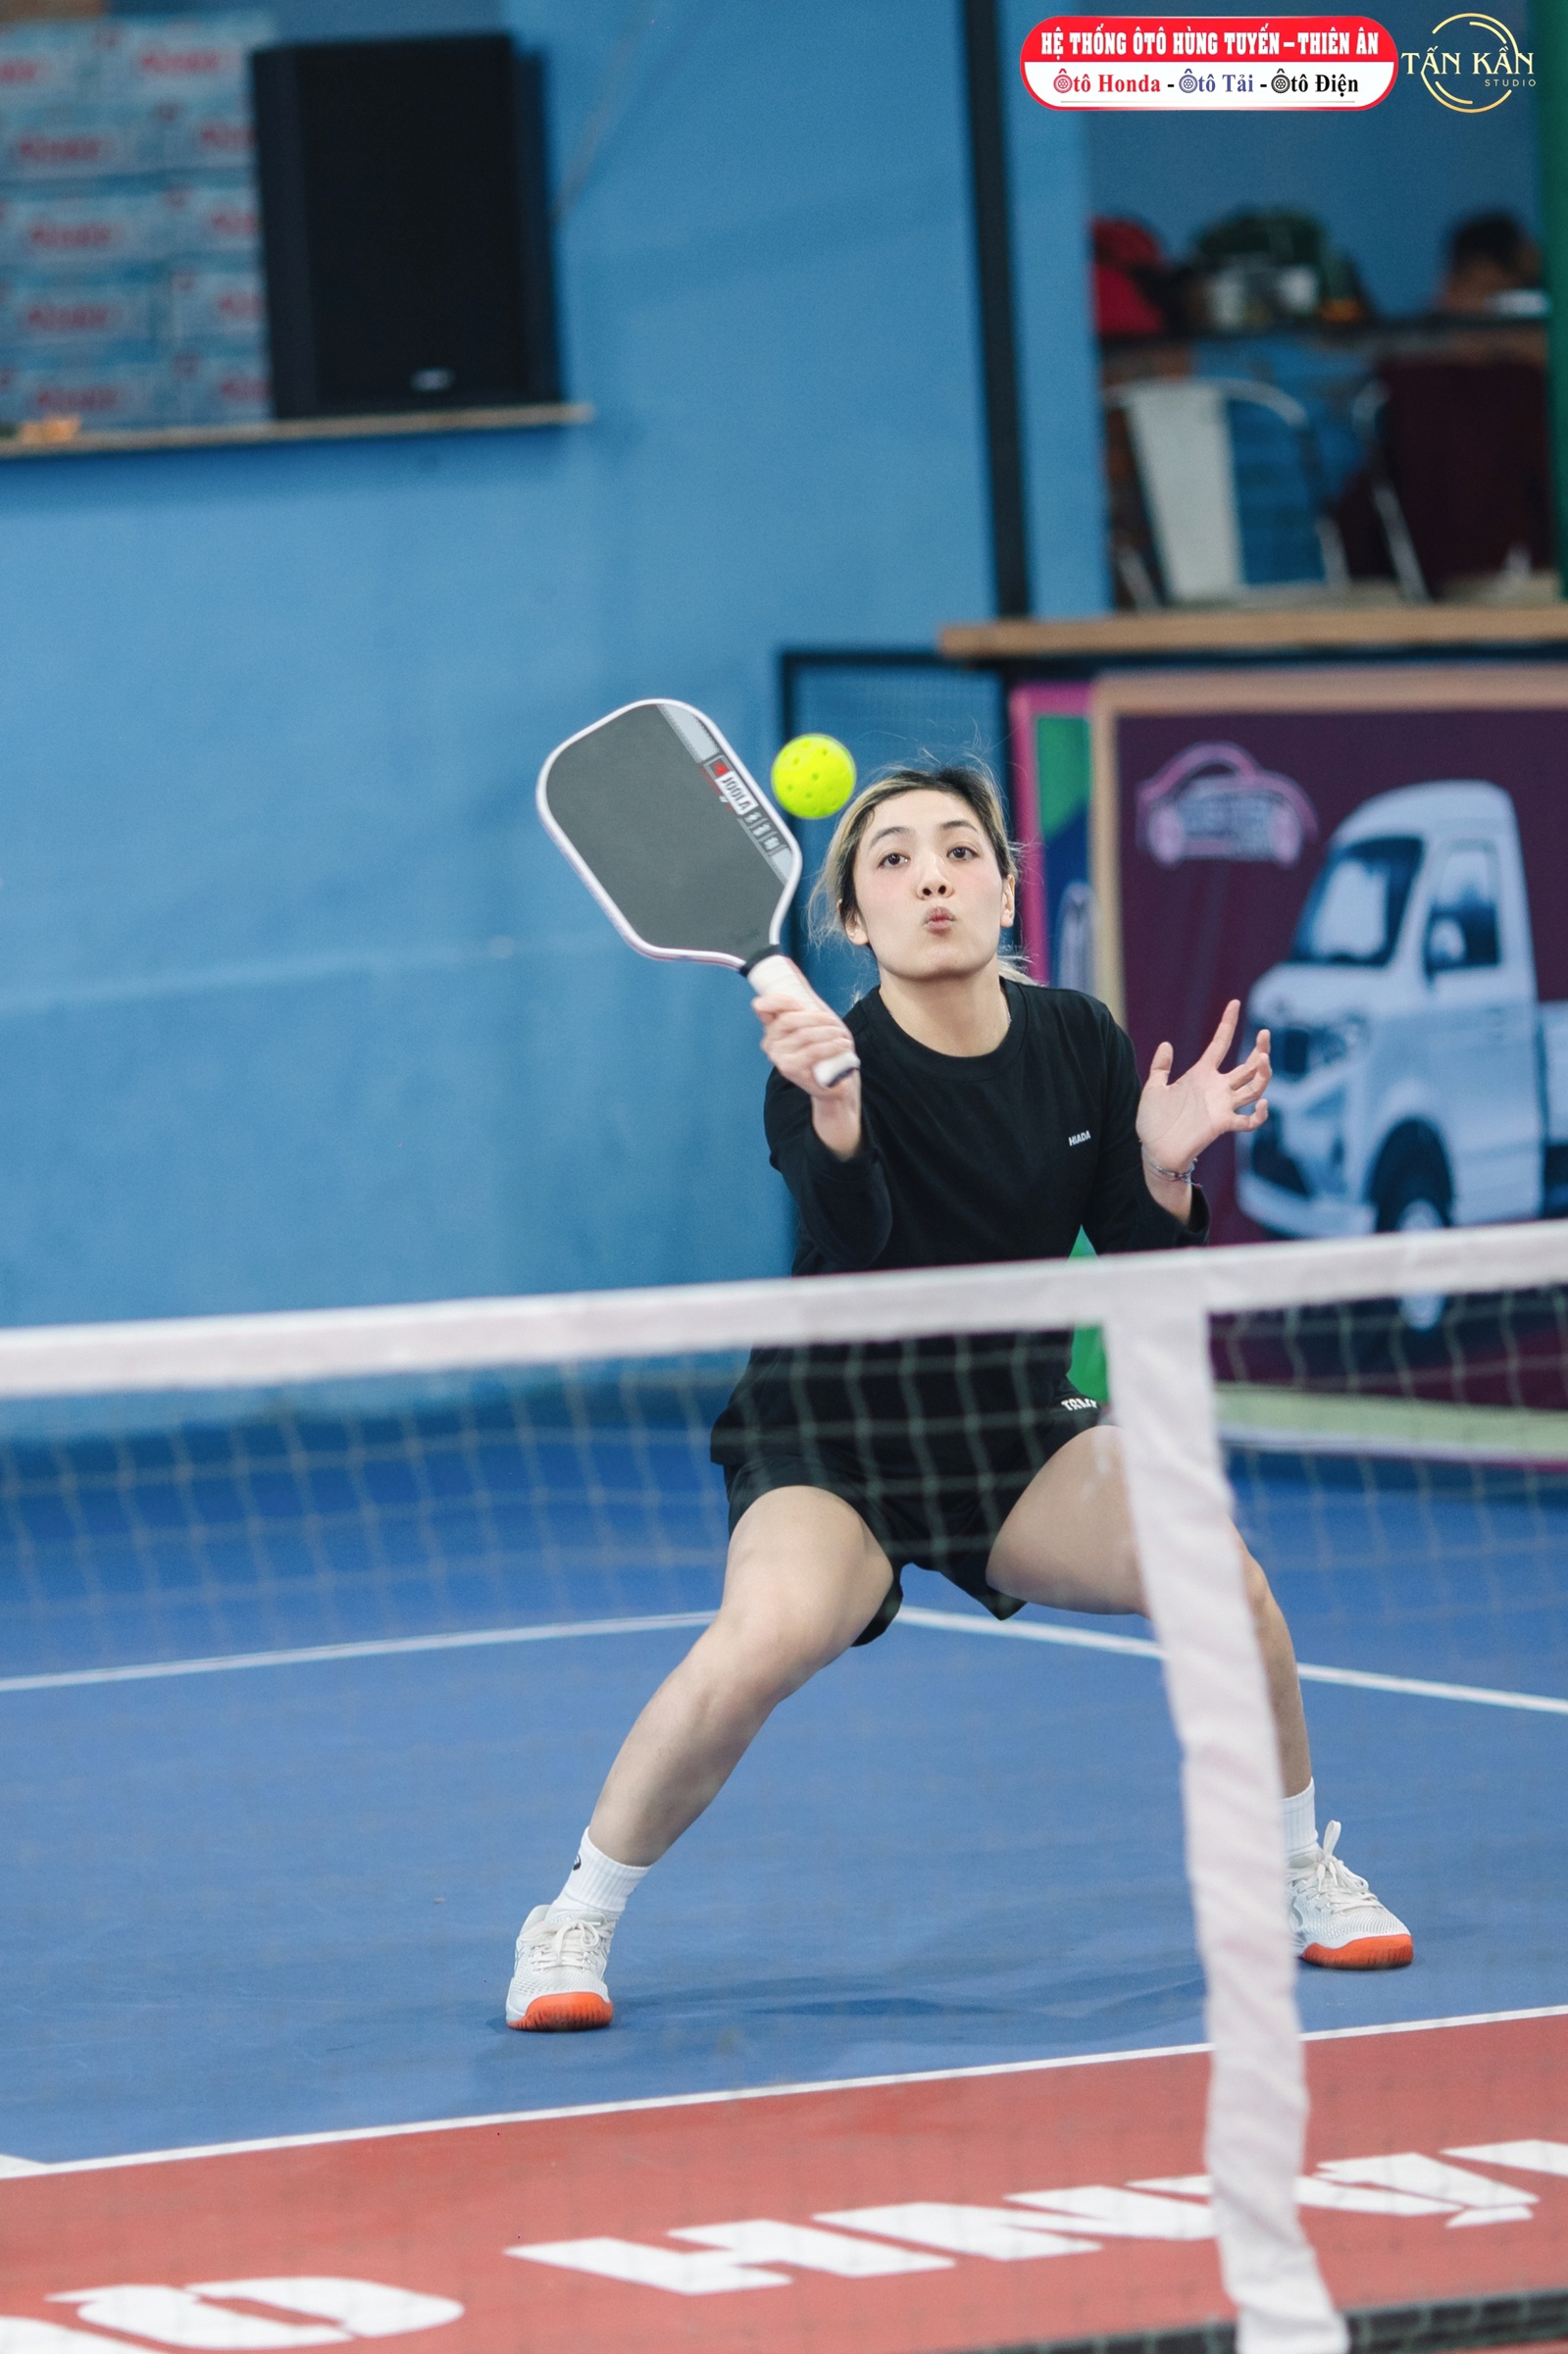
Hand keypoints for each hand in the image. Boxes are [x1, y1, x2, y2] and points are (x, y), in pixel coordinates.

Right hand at [754, 979, 861, 1154]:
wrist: (835, 1078)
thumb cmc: (824, 1045)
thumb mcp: (814, 1015)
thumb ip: (801, 992)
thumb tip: (788, 963)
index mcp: (772, 1026)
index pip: (763, 1007)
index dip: (780, 1000)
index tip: (801, 1002)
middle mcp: (770, 1042)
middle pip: (789, 1020)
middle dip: (816, 1018)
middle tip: (834, 1023)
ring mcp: (779, 1057)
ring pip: (804, 1036)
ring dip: (829, 1033)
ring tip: (843, 1036)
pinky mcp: (790, 1070)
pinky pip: (811, 1052)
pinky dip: (830, 1046)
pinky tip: (842, 1044)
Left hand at [1138, 1000, 1269, 1176]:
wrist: (1154, 1150)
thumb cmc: (1153, 1121)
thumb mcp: (1153, 1088)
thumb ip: (1161, 1067)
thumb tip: (1167, 1044)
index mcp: (1201, 1074)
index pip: (1220, 1043)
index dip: (1228, 1023)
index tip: (1234, 1003)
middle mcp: (1216, 1088)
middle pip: (1247, 1065)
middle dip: (1260, 1048)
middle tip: (1265, 1033)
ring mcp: (1222, 1106)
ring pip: (1253, 1087)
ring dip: (1262, 1075)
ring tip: (1263, 1060)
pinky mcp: (1222, 1125)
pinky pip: (1248, 1121)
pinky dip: (1259, 1115)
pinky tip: (1263, 1104)